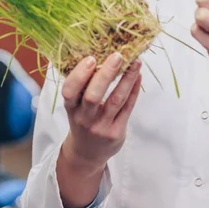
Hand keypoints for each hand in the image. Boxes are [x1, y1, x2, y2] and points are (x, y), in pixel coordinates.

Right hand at [61, 53, 141, 169]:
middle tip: (118, 55)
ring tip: (136, 61)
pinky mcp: (116, 132)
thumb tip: (100, 52)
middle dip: (106, 74)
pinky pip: (128, 108)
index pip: (70, 91)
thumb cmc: (82, 120)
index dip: (80, 75)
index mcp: (71, 108)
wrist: (87, 154)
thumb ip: (83, 86)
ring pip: (116, 100)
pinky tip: (138, 75)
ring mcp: (101, 127)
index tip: (91, 58)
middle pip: (94, 96)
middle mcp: (84, 119)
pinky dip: (134, 90)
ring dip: (127, 78)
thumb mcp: (75, 106)